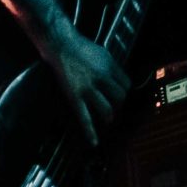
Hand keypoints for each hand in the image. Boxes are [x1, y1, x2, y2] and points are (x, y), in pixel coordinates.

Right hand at [50, 29, 130, 149]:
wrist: (59, 44)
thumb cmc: (80, 46)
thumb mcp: (103, 53)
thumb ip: (113, 67)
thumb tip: (121, 81)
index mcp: (110, 67)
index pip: (127, 85)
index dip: (124, 90)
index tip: (120, 93)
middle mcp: (102, 78)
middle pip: (120, 98)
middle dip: (118, 103)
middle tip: (113, 105)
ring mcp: (88, 88)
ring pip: (107, 109)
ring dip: (109, 115)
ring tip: (108, 118)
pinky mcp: (74, 96)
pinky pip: (84, 117)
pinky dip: (90, 131)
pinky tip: (94, 142)